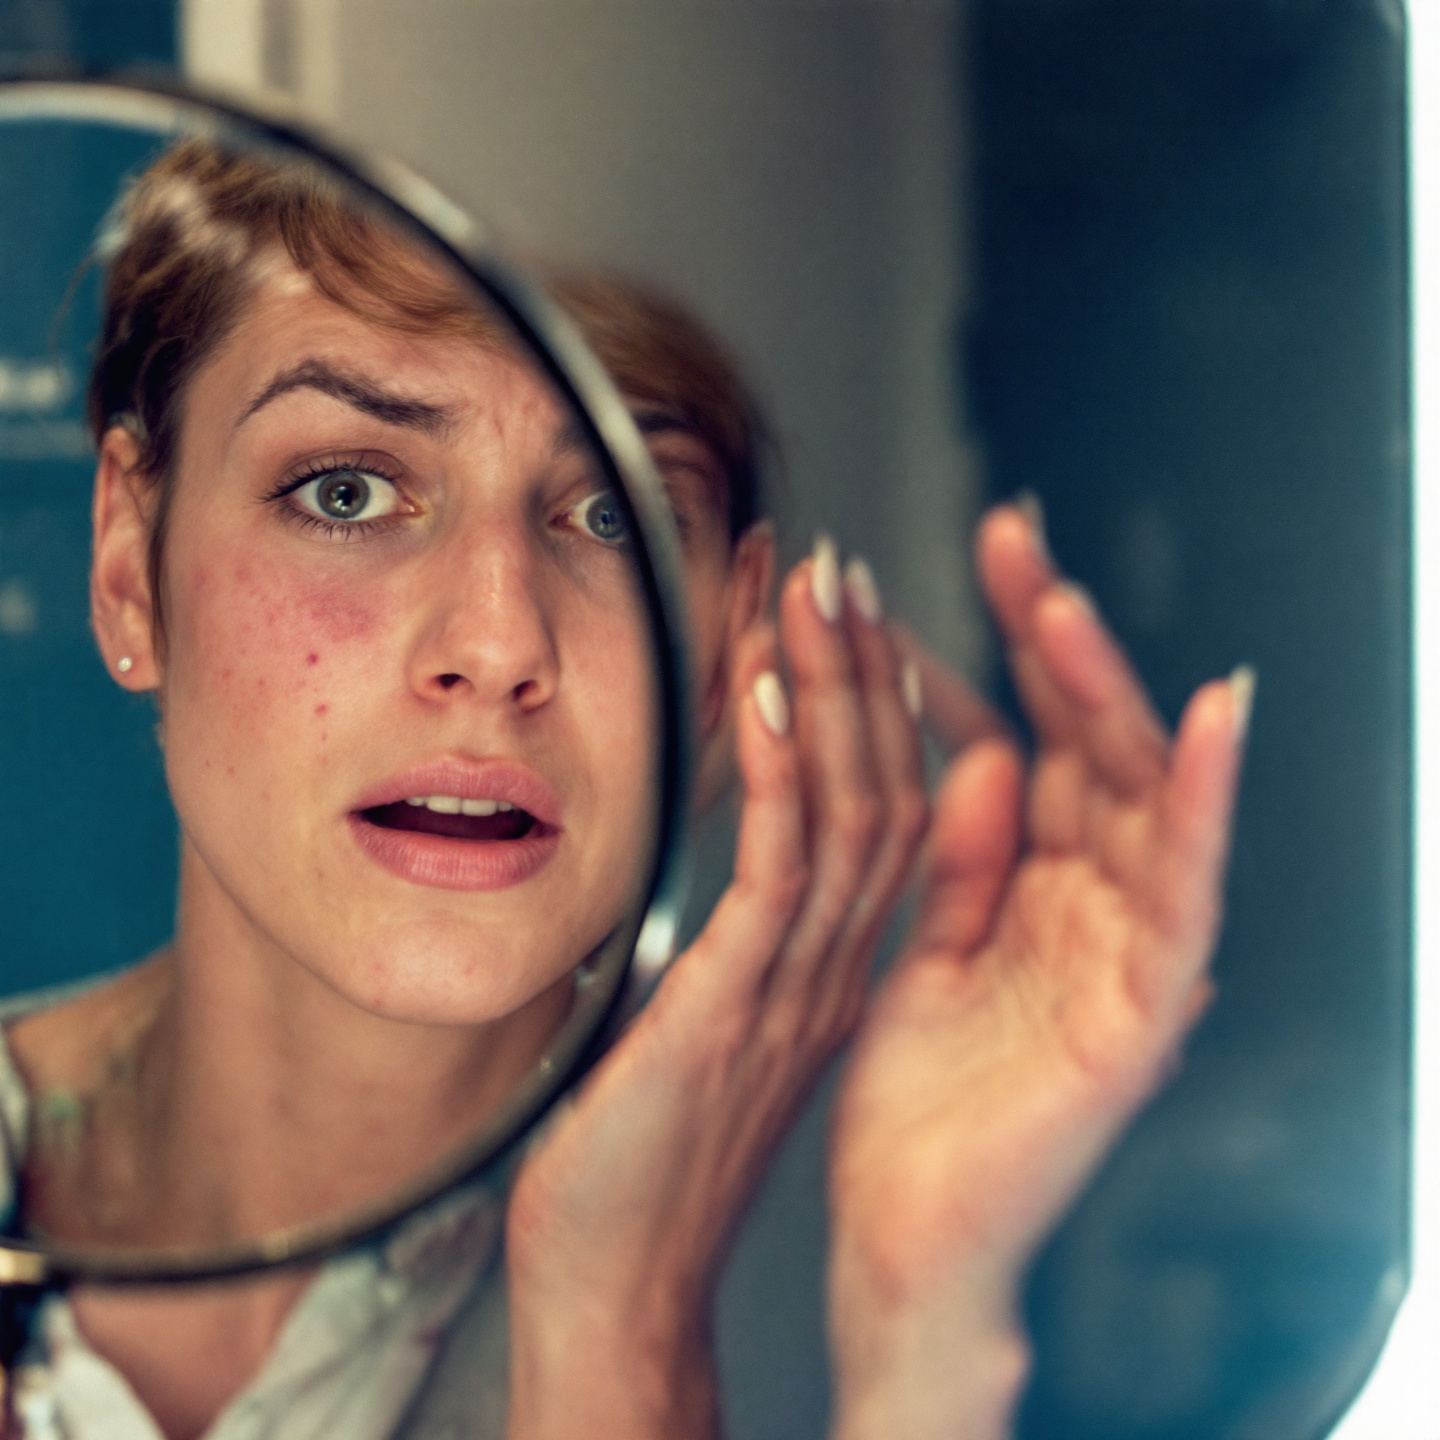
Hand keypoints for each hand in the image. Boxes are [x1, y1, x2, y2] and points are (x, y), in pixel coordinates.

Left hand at [505, 537, 927, 1439]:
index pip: (886, 810)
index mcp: (835, 965)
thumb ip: (744, 929)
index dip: (876, 706)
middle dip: (871, 668)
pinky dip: (777, 770)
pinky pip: (775, 869)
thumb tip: (743, 853)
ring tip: (819, 585)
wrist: (619, 1278)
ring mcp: (800, 986)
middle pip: (891, 789)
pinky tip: (765, 687)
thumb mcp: (710, 1010)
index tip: (847, 614)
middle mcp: (838, 967)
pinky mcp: (739, 1003)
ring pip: (853, 810)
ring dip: (836, 690)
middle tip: (844, 564)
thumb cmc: (647, 1143)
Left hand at [827, 503, 1249, 1439]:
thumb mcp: (934, 945)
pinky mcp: (1142, 1018)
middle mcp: (1094, 914)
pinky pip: (1182, 896)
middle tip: (1010, 540)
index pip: (1035, 744)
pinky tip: (1211, 720)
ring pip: (1139, 798)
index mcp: (1040, 895)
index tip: (964, 570)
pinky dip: (1200, 806)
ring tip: (1066, 601)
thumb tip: (988, 752)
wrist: (908, 1235)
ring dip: (1107, 693)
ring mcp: (1126, 961)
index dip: (1006, 653)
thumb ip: (968, 855)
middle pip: (1088, 747)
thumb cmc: (917, 1106)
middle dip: (1050, 641)